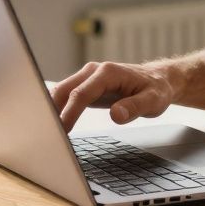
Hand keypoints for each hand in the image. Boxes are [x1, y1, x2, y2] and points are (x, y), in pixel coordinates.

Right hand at [49, 61, 179, 131]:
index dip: (69, 112)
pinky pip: (66, 96)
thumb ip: (135, 107)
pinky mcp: (86, 85)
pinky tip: (54, 124)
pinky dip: (58, 109)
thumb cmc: (156, 89)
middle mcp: (94, 71)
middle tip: (46, 134)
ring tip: (46, 132)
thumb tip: (117, 115)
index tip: (61, 130)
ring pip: (61, 92)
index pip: (81, 94)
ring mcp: (87, 77)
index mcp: (108, 73)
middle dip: (52, 111)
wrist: (158, 79)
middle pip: (64, 90)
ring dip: (51, 110)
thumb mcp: (153, 101)